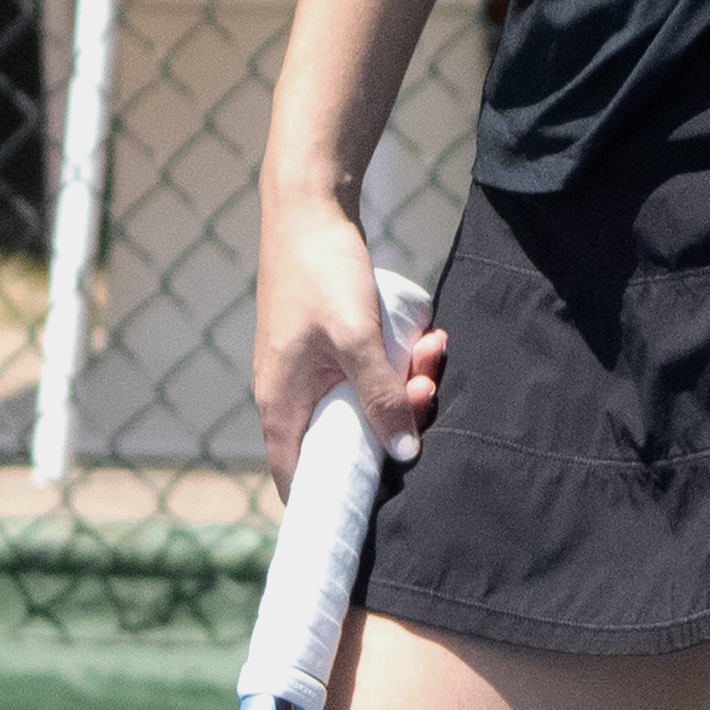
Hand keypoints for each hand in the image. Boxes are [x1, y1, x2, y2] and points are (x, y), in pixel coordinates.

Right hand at [252, 195, 443, 474]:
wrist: (310, 205)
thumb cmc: (322, 271)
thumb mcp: (357, 338)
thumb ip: (381, 398)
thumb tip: (405, 455)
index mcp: (279, 403)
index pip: (296, 479)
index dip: (333, 501)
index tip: (380, 503)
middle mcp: (288, 394)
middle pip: (344, 440)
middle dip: (393, 424)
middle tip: (425, 390)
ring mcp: (307, 370)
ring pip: (363, 404)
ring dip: (403, 388)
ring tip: (430, 353)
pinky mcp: (327, 348)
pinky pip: (367, 375)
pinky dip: (395, 365)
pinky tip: (423, 339)